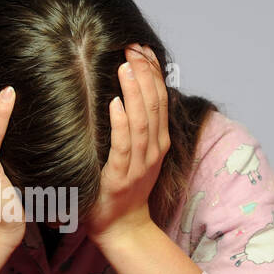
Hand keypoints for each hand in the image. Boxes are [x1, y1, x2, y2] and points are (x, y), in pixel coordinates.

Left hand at [87, 44, 169, 244]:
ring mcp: (139, 164)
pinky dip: (120, 123)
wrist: (122, 227)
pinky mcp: (120, 177)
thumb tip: (126, 92)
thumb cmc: (124, 188)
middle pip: (153, 104)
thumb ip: (137, 126)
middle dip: (144, 74)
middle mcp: (154, 150)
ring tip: (125, 67)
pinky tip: (114, 104)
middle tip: (132, 47)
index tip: (142, 47)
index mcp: (159, 141)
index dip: (153, 72)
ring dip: (134, 92)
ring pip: (141, 121)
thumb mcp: (137, 153)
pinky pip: (123, 146)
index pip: (160, 98)